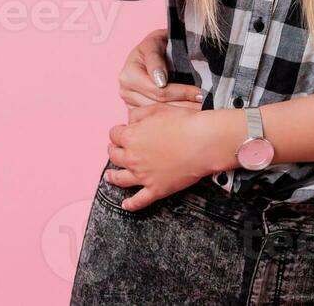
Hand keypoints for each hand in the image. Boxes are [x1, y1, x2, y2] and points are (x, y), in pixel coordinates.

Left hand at [105, 105, 224, 211]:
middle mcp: (132, 158)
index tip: (123, 131)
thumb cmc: (184, 123)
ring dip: (112, 177)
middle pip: (115, 156)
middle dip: (114, 151)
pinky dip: (131, 204)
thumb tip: (129, 119)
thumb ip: (139, 114)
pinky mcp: (156, 189)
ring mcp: (143, 176)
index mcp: (131, 137)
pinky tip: (126, 204)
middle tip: (116, 149)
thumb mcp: (158, 108)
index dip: (118, 132)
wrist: (203, 142)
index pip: (115, 134)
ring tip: (110, 176)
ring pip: (121, 179)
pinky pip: (139, 200)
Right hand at [119, 28, 203, 109]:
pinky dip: (174, 116)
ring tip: (200, 110)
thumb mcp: (156, 43)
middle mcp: (126, 92)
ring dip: (181, 113)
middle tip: (205, 104)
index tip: (200, 93)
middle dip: (184, 105)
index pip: (159, 91)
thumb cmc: (157, 44)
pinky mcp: (137, 112)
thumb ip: (155, 59)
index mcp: (129, 75)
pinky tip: (189, 113)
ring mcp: (130, 104)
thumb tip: (160, 82)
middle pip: (159, 105)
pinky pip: (156, 118)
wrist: (153, 50)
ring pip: (159, 115)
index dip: (182, 92)